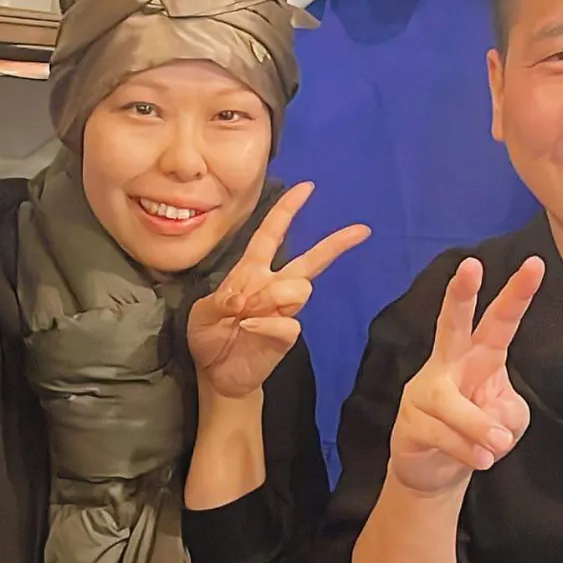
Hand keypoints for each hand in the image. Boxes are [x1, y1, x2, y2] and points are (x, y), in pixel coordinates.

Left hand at [188, 182, 369, 397]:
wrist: (217, 374)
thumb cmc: (208, 337)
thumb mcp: (201, 315)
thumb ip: (220, 302)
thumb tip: (243, 300)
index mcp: (250, 271)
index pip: (271, 234)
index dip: (286, 210)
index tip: (306, 188)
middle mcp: (272, 286)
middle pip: (310, 259)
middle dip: (335, 244)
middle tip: (361, 230)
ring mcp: (283, 310)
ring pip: (299, 288)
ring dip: (273, 297)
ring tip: (247, 314)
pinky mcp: (286, 335)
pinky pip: (289, 321)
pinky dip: (266, 324)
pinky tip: (249, 329)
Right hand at [388, 255, 544, 496]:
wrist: (435, 470)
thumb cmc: (476, 433)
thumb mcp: (509, 420)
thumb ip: (508, 413)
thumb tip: (493, 428)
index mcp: (479, 355)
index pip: (500, 321)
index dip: (518, 294)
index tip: (536, 263)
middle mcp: (449, 364)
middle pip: (452, 324)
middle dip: (461, 295)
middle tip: (472, 264)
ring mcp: (425, 392)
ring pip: (451, 401)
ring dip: (477, 424)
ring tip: (499, 444)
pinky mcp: (410, 422)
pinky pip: (441, 434)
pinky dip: (466, 450)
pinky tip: (480, 460)